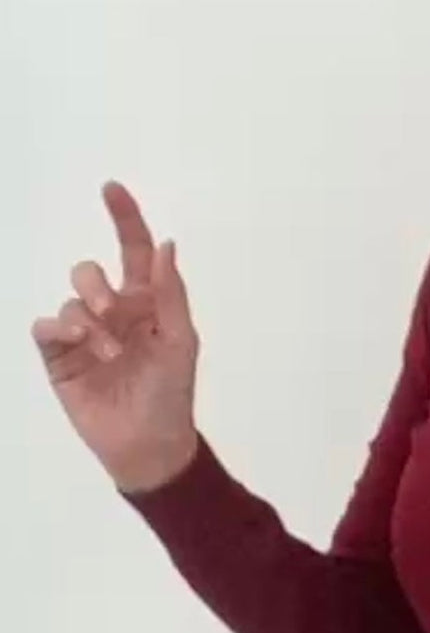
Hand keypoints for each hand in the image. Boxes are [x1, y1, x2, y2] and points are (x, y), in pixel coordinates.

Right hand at [31, 181, 199, 492]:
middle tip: (112, 311)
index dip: (124, 219)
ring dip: (88, 320)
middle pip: (90, 272)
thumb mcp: (180, 341)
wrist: (148, 443)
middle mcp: (113, 313)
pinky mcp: (60, 357)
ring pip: (70, 299)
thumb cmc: (171, 393)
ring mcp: (84, 334)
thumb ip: (170, 293)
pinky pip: (46, 326)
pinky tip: (77, 341)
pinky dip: (59, 327)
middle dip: (96, 285)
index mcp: (146, 304)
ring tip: (108, 352)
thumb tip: (166, 243)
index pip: (133, 252)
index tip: (111, 188)